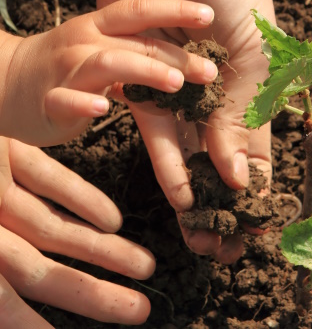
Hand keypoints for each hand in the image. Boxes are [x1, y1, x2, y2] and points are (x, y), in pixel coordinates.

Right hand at [0, 0, 216, 145]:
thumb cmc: (68, 64)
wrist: (7, 82)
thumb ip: (138, 51)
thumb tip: (187, 58)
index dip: (175, 10)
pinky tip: (102, 106)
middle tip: (210, 71)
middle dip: (175, 56)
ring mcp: (66, 69)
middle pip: (135, 42)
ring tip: (174, 84)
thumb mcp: (103, 49)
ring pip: (107, 64)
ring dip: (143, 71)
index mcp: (101, 27)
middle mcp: (85, 42)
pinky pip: (65, 99)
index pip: (141, 11)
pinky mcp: (49, 100)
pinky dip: (83, 102)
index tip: (209, 15)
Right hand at [0, 137, 154, 325]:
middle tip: (139, 311)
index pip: (1, 305)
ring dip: (99, 249)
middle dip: (91, 294)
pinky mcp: (0, 152)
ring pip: (49, 227)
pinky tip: (112, 219)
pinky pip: (43, 178)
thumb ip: (3, 254)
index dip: (33, 327)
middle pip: (39, 269)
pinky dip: (78, 196)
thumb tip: (10, 317)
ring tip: (145, 267)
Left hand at [85, 0, 274, 262]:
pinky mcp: (145, 79)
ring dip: (196, 189)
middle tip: (226, 241)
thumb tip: (238, 175)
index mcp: (256, 82)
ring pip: (190, 152)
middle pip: (223, 158)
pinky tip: (179, 192)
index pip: (261, 146)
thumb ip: (243, 114)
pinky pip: (157, 129)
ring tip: (199, 228)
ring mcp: (183, 88)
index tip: (259, 224)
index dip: (260, 187)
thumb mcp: (252, 51)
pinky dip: (168, 161)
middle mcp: (220, 91)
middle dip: (225, 200)